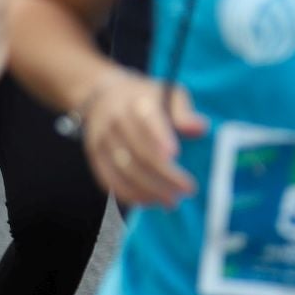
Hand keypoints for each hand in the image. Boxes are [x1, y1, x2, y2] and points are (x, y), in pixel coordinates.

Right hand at [82, 72, 207, 207]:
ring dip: (148, 190)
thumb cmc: (147, 97)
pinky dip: (128, 194)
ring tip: (171, 201)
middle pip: (138, 153)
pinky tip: (149, 201)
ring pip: (124, 171)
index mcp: (137, 102)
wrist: (103, 94)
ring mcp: (102, 139)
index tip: (176, 155)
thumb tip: (200, 129)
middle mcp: (116, 121)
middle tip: (187, 190)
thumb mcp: (169, 93)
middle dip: (164, 176)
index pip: (147, 122)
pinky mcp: (94, 156)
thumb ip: (184, 113)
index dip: (159, 138)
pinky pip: (108, 180)